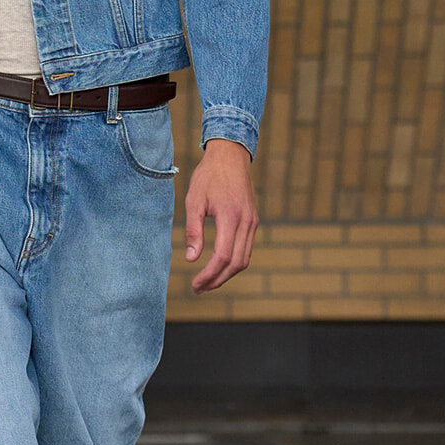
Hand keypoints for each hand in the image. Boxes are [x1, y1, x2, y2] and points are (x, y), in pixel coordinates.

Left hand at [184, 140, 257, 292]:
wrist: (231, 156)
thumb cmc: (209, 176)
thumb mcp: (194, 201)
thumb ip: (193, 231)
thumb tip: (191, 259)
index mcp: (230, 217)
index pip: (223, 256)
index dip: (209, 275)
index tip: (195, 284)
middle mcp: (246, 222)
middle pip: (236, 264)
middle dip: (217, 280)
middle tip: (198, 288)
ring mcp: (253, 222)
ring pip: (244, 259)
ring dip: (226, 274)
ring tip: (207, 282)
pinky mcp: (253, 221)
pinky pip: (246, 249)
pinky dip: (233, 262)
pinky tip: (218, 265)